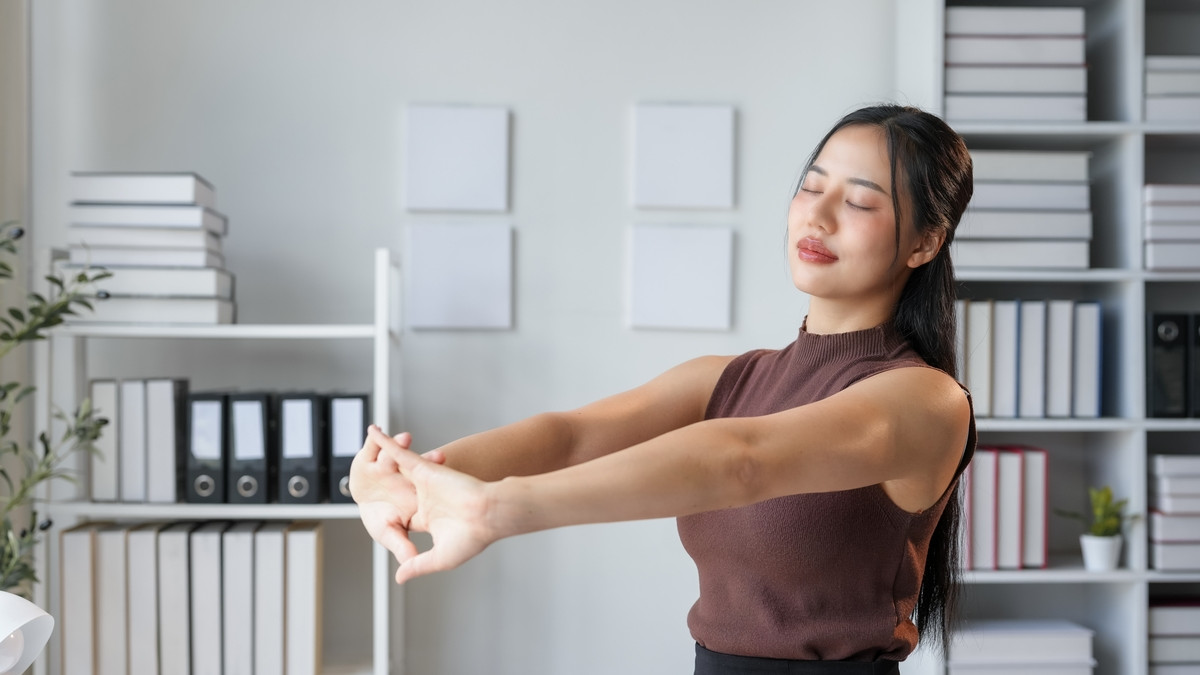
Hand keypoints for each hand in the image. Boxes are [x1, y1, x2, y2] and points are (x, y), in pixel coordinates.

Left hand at [367, 426, 497, 583]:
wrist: (489, 515)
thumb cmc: (472, 538)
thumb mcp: (439, 558)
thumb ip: (417, 564)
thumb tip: (399, 577)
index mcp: (430, 519)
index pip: (407, 519)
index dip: (394, 519)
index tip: (385, 521)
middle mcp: (426, 499)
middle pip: (399, 492)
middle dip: (385, 487)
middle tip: (369, 482)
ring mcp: (425, 483)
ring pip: (397, 469)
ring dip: (382, 459)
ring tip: (366, 452)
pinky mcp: (425, 469)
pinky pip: (399, 453)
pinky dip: (386, 442)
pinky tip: (373, 432)